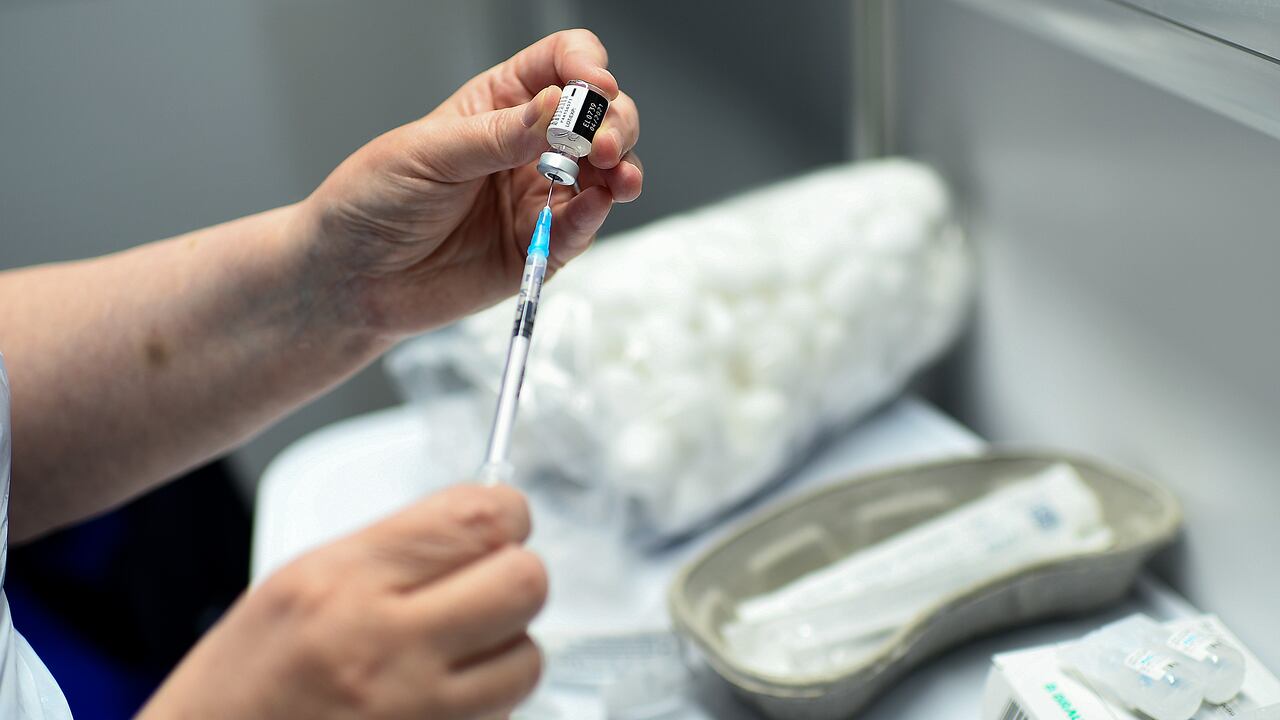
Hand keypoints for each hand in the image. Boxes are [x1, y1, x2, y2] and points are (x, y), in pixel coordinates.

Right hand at [138, 485, 547, 719]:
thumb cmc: (245, 681)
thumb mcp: (299, 583)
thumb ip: (396, 547)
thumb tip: (485, 521)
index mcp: (345, 582)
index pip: (479, 520)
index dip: (507, 513)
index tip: (502, 520)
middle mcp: (385, 646)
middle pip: (524, 583)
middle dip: (515, 575)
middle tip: (486, 582)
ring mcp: (416, 711)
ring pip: (527, 658)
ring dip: (506, 647)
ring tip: (458, 648)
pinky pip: (502, 714)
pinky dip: (487, 700)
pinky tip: (441, 694)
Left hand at [291, 29, 642, 338]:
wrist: (350, 278)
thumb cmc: (374, 201)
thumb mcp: (430, 153)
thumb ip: (498, 135)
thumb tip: (557, 107)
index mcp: (498, 105)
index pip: (559, 65)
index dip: (584, 67)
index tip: (592, 86)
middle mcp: (527, 146)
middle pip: (598, 117)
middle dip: (613, 123)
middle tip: (601, 145)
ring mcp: (538, 196)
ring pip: (605, 173)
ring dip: (621, 169)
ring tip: (617, 178)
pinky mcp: (540, 247)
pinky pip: (581, 228)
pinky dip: (595, 216)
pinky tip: (596, 205)